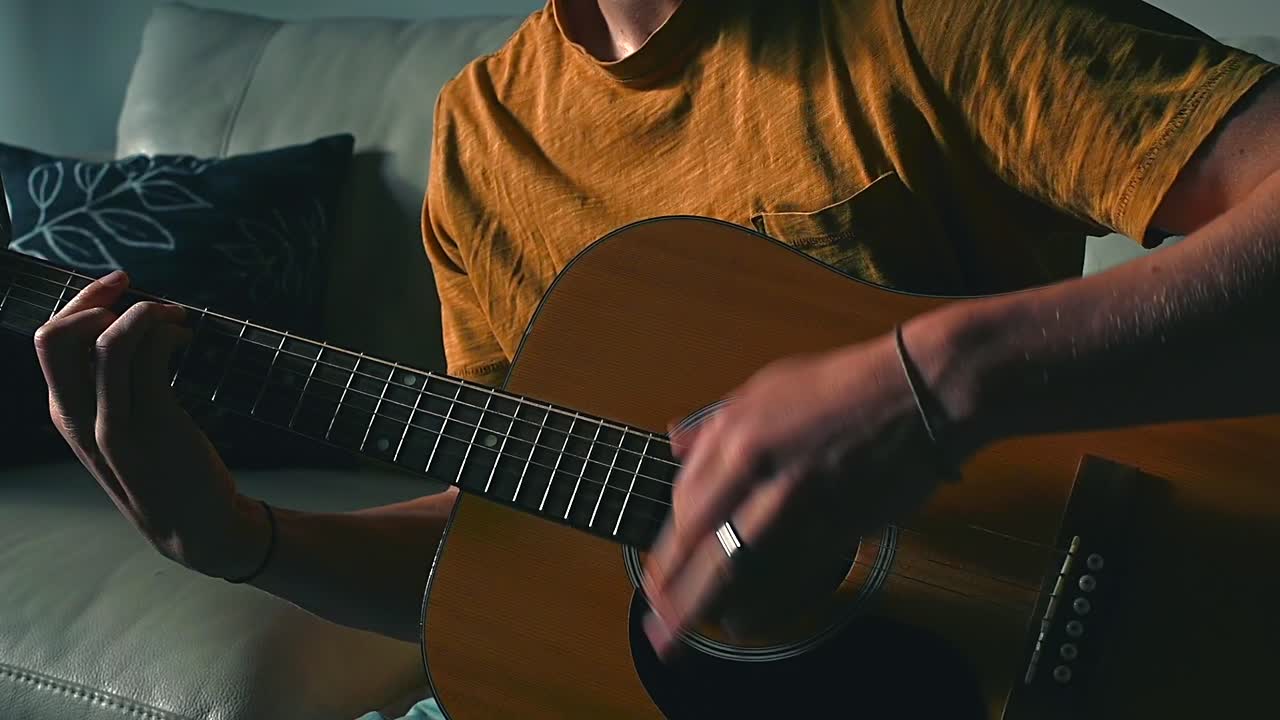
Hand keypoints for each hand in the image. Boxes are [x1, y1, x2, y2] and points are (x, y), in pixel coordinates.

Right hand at [33, 270, 266, 578]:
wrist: (197, 528)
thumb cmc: (164, 472)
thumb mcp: (117, 435)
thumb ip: (106, 393)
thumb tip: (121, 331)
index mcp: (65, 415)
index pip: (48, 341)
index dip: (81, 303)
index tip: (118, 290)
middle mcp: (78, 418)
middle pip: (56, 335)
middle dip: (96, 297)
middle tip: (138, 292)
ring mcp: (113, 422)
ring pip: (109, 338)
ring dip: (147, 312)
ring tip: (176, 319)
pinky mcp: (154, 423)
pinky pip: (150, 355)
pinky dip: (168, 332)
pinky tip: (186, 341)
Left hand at [641, 327, 966, 658]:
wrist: (917, 395)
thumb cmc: (844, 386)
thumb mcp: (766, 386)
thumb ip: (717, 423)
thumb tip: (676, 443)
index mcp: (738, 436)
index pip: (686, 504)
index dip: (668, 546)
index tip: (658, 569)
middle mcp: (762, 473)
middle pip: (703, 547)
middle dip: (674, 592)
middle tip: (656, 624)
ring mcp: (801, 506)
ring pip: (743, 570)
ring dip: (709, 607)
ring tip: (686, 630)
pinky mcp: (839, 530)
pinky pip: (790, 579)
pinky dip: (761, 605)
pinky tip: (742, 621)